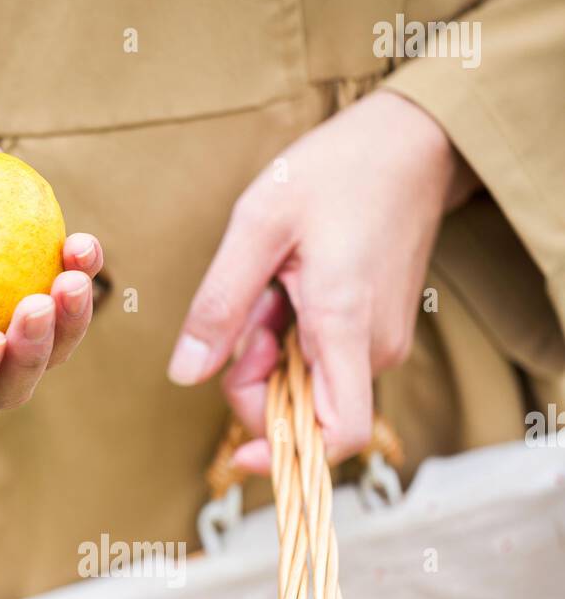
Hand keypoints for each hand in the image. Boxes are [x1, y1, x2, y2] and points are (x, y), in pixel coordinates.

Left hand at [168, 91, 476, 466]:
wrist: (412, 142)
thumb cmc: (338, 171)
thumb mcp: (259, 222)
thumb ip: (220, 305)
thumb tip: (185, 375)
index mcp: (344, 326)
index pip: (336, 434)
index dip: (285, 455)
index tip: (240, 450)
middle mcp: (374, 349)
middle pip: (302, 413)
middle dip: (258, 381)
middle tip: (252, 312)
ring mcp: (382, 345)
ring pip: (308, 386)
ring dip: (273, 355)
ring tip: (276, 289)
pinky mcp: (379, 335)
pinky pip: (323, 363)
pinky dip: (293, 342)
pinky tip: (293, 291)